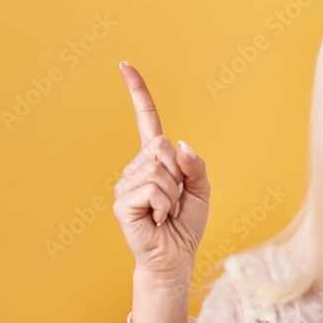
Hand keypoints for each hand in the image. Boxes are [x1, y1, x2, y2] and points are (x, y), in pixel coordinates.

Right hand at [112, 63, 210, 282]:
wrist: (176, 257)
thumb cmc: (185, 225)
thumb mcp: (201, 189)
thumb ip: (195, 164)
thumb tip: (179, 146)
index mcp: (154, 160)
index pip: (146, 121)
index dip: (137, 93)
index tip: (125, 65)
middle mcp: (135, 167)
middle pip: (162, 147)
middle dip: (178, 175)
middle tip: (174, 200)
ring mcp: (125, 183)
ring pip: (160, 170)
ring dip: (173, 194)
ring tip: (165, 212)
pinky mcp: (121, 201)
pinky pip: (152, 188)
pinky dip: (163, 204)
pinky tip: (156, 218)